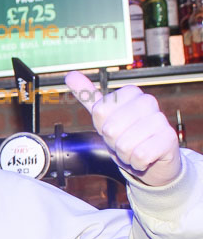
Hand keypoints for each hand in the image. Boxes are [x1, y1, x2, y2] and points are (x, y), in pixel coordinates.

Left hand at [66, 71, 180, 186]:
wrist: (152, 161)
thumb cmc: (127, 136)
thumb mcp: (104, 116)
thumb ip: (88, 96)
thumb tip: (70, 75)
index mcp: (130, 93)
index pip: (99, 111)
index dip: (101, 126)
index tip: (113, 128)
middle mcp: (147, 101)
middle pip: (109, 129)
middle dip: (112, 142)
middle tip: (124, 141)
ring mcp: (160, 119)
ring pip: (124, 145)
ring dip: (125, 155)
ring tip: (135, 150)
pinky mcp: (168, 138)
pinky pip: (140, 155)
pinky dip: (137, 163)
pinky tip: (145, 158)